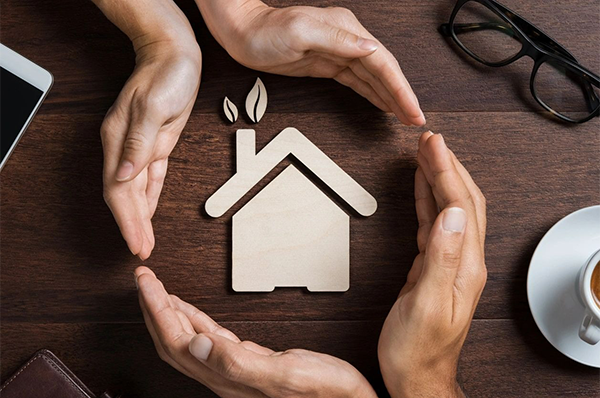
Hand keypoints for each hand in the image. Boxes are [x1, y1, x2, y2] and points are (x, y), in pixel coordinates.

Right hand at [96, 0, 201, 259]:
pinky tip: (150, 212)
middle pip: (125, 196)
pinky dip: (150, 198)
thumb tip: (124, 175)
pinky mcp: (157, 144)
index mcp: (119, 140)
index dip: (127, 220)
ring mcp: (140, 147)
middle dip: (133, 226)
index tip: (136, 243)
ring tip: (144, 241)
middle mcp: (125, 147)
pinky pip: (151, 178)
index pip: (119, 190)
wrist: (174, 55)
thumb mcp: (154, 107)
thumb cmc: (165, 75)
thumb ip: (139, 143)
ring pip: (137, 190)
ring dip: (141, 217)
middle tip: (142, 252)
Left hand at [134, 266, 376, 397]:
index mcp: (226, 375)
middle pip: (174, 339)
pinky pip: (209, 336)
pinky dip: (195, 318)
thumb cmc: (322, 390)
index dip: (157, 311)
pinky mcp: (246, 359)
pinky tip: (190, 310)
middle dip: (154, 307)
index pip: (177, 340)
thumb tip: (195, 345)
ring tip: (157, 290)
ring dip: (170, 312)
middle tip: (144, 280)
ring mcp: (233, 367)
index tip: (146, 284)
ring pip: (188, 338)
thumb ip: (237, 362)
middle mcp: (223, 373)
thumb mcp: (282, 374)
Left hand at [196, 0, 424, 125]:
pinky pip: (357, 81)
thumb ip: (338, 39)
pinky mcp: (328, 64)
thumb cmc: (265, 31)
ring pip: (373, 78)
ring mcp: (338, 53)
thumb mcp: (301, 31)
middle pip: (384, 72)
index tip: (413, 109)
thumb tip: (371, 48)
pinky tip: (382, 103)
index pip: (383, 63)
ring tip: (406, 116)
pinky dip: (373, 94)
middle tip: (416, 119)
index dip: (400, 88)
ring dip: (391, 97)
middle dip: (402, 96)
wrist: (242, 32)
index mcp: (346, 31)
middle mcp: (347, 40)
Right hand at [378, 132, 486, 397]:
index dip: (445, 170)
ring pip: (449, 208)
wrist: (416, 376)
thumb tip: (451, 213)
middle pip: (462, 200)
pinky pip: (433, 223)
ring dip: (439, 177)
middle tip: (429, 140)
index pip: (459, 205)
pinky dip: (427, 199)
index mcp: (465, 265)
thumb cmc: (418, 349)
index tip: (432, 144)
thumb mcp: (428, 304)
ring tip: (426, 153)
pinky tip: (420, 189)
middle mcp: (463, 260)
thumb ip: (441, 258)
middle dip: (447, 165)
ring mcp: (450, 263)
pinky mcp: (433, 267)